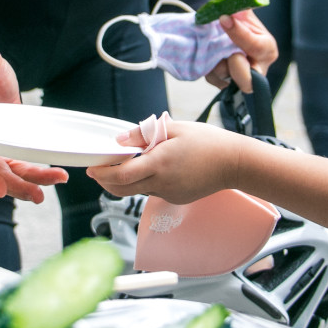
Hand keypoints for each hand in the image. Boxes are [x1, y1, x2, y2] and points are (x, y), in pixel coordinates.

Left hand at [88, 117, 243, 204]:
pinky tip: (154, 169)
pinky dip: (146, 183)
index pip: (122, 174)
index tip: (92, 167)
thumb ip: (143, 134)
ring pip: (137, 191)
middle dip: (106, 181)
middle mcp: (162, 183)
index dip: (103, 173)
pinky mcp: (176, 199)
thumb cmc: (208, 142)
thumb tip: (119, 140)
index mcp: (160, 162)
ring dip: (125, 181)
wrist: (235, 164)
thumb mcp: (175, 128)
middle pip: (123, 189)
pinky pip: (153, 192)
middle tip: (97, 171)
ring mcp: (169, 194)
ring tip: (124, 165)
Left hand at [203, 0, 277, 92]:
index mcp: (266, 49)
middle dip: (234, 68)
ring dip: (214, 59)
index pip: (256, 46)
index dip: (239, 33)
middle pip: (248, 81)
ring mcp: (239, 79)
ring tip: (212, 43)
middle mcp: (256, 69)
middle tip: (226, 51)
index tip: (223, 18)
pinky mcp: (223, 83)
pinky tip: (209, 52)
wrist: (226, 32)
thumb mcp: (241, 6)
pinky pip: (211, 77)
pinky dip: (206, 64)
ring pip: (223, 76)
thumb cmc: (239, 20)